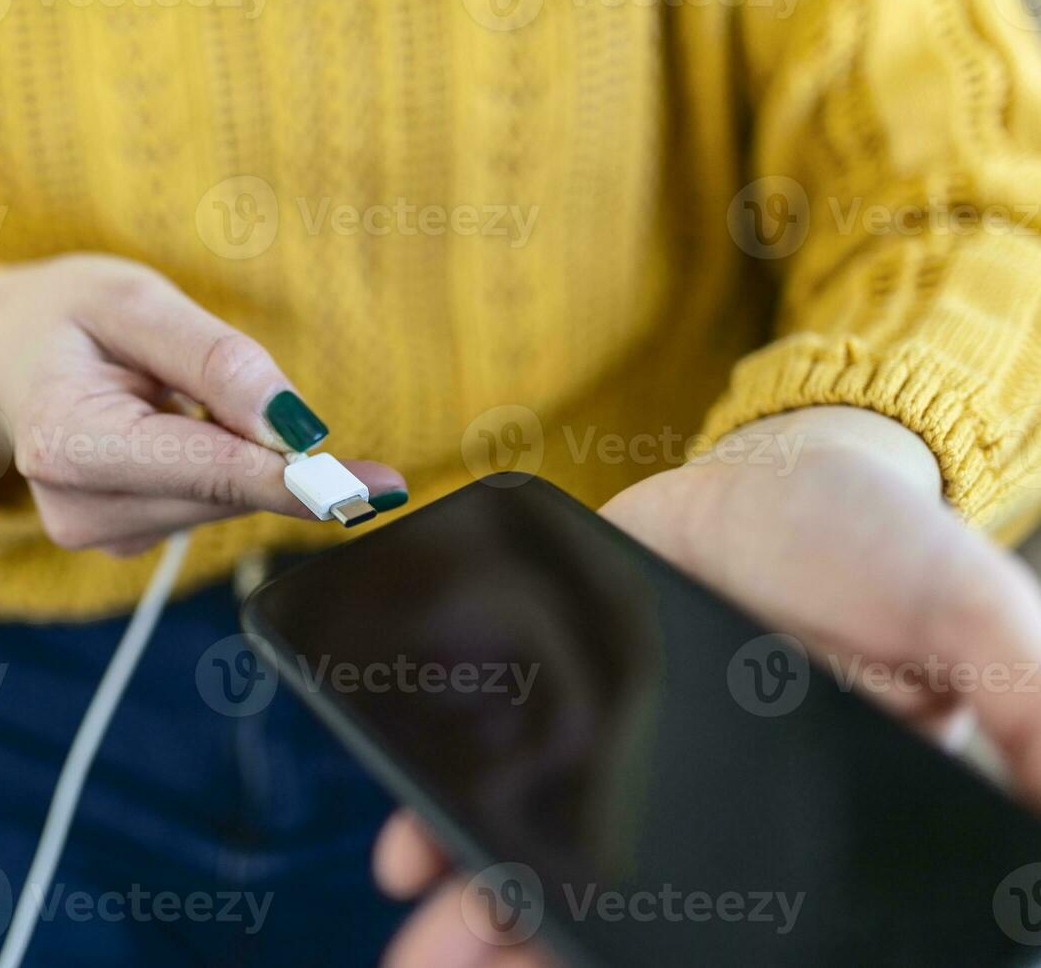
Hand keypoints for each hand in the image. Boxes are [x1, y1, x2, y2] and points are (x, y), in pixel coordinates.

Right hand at [0, 254, 404, 554]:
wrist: (10, 351)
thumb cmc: (67, 315)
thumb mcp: (135, 301)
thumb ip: (214, 359)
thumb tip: (295, 426)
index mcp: (64, 441)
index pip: (207, 470)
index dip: (293, 478)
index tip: (367, 491)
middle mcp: (78, 509)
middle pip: (226, 489)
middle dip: (267, 446)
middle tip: (280, 403)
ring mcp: (101, 534)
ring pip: (227, 501)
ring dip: (240, 449)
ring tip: (181, 396)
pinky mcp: (126, 539)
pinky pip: (210, 503)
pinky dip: (220, 464)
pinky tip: (178, 427)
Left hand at [373, 406, 1040, 966]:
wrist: (774, 471)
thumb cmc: (878, 548)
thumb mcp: (962, 614)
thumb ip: (1016, 698)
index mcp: (802, 824)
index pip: (739, 924)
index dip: (662, 961)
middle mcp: (702, 817)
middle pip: (622, 920)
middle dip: (543, 961)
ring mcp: (625, 767)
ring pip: (549, 869)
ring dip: (481, 921)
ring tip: (428, 954)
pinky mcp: (564, 710)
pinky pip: (502, 782)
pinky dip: (446, 822)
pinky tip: (409, 851)